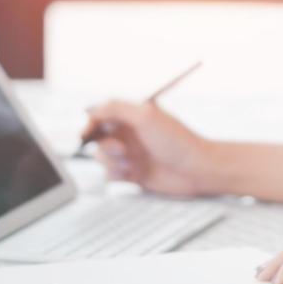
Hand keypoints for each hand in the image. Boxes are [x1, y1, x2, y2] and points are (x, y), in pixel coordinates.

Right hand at [80, 98, 217, 197]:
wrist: (197, 170)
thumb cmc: (178, 141)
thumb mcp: (146, 115)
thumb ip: (116, 108)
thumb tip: (92, 109)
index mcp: (133, 115)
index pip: (101, 115)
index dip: (90, 124)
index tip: (85, 134)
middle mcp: (130, 133)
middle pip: (98, 138)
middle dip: (105, 146)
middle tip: (122, 150)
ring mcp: (131, 154)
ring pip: (102, 158)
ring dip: (113, 162)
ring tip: (133, 163)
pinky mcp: (133, 174)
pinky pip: (111, 175)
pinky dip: (118, 175)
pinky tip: (135, 174)